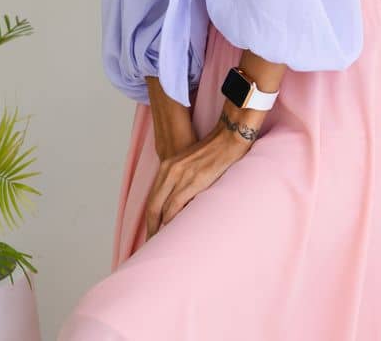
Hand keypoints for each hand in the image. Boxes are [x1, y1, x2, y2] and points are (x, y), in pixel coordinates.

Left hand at [144, 116, 256, 238]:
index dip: (151, 218)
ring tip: (162, 243)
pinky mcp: (194, 180)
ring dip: (160, 228)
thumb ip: (182, 179)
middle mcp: (170, 170)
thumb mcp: (191, 164)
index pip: (153, 198)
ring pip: (162, 208)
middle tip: (151, 245)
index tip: (151, 232)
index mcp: (167, 166)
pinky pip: (176, 205)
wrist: (229, 136)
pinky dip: (172, 220)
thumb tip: (182, 203)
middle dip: (151, 227)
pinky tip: (173, 231)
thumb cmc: (215, 151)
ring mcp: (181, 176)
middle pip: (153, 206)